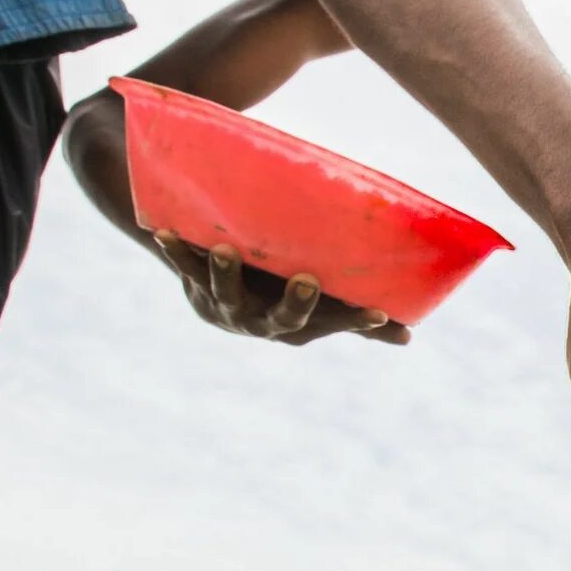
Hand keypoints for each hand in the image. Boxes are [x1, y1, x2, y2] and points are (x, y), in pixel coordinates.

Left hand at [149, 231, 411, 346]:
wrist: (214, 288)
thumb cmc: (280, 296)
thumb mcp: (320, 309)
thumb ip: (357, 321)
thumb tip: (408, 337)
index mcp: (297, 327)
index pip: (333, 325)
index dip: (353, 321)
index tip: (376, 311)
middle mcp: (262, 323)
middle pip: (282, 318)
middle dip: (294, 301)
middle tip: (308, 281)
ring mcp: (227, 307)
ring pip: (227, 292)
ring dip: (224, 273)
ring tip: (224, 250)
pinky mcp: (197, 286)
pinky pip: (186, 268)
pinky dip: (175, 251)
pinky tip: (163, 233)